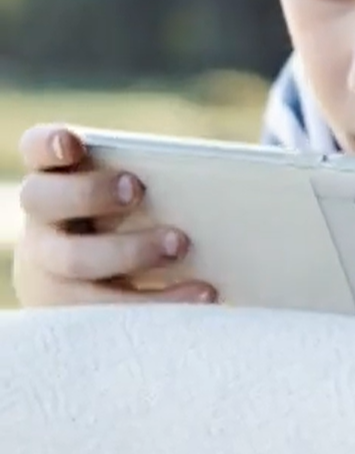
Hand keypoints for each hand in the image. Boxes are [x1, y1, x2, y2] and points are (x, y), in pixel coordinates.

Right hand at [11, 125, 212, 307]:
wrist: (100, 284)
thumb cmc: (132, 221)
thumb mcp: (132, 196)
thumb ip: (154, 178)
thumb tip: (218, 172)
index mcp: (56, 178)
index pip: (36, 150)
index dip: (48, 144)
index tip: (72, 142)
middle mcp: (43, 220)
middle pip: (44, 200)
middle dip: (89, 193)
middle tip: (135, 189)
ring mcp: (50, 267)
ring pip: (74, 259)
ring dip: (129, 251)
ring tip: (180, 244)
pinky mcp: (73, 311)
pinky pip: (109, 310)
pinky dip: (159, 299)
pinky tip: (201, 292)